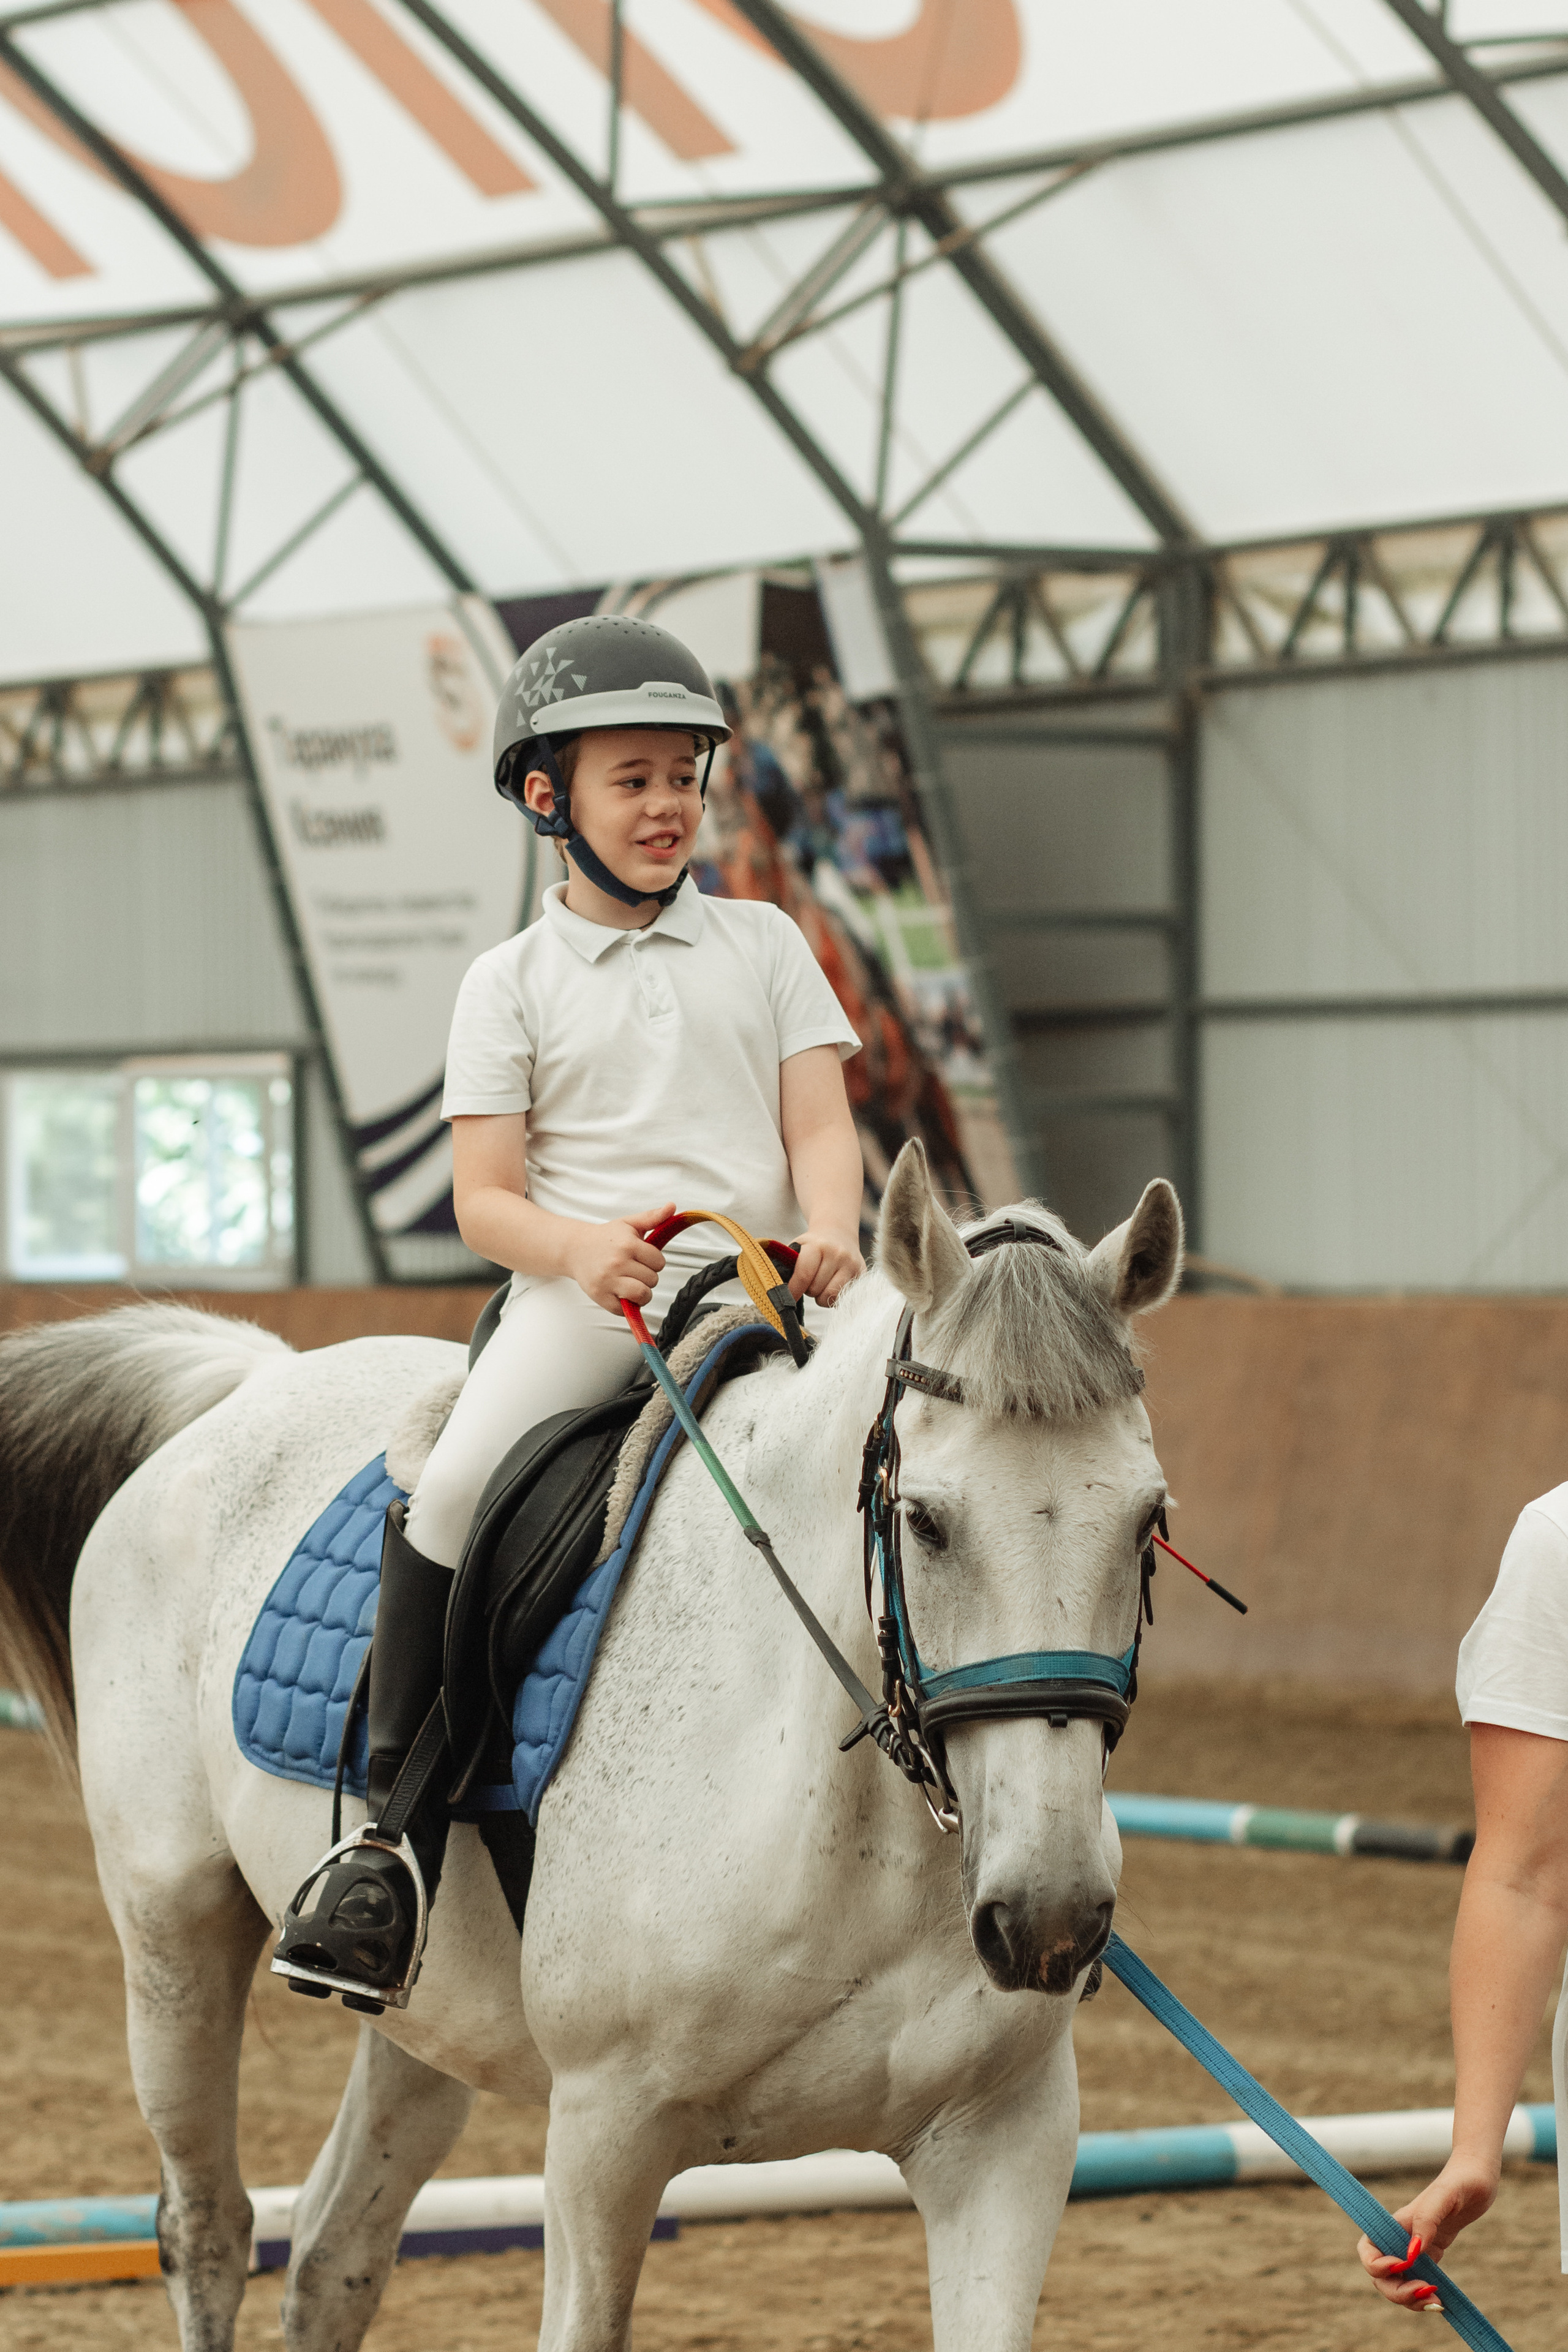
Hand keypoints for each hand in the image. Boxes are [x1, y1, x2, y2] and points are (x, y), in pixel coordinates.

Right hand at [566, 1205, 672, 1312]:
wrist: (574, 1248)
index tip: (644, 1259)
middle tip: (635, 1270)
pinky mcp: (599, 1296)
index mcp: (628, 1244)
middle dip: (647, 1276)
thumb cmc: (605, 1238)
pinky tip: (621, 1292)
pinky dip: (626, 1305)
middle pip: (652, 1279)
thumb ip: (652, 1217)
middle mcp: (618, 1263)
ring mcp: (608, 1281)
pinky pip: (624, 1309)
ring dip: (641, 1293)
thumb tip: (672, 1206)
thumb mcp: (629, 1224)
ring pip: (642, 1295)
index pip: (659, 1262)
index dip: (654, 1261)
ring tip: (632, 1284)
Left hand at [789, 1225, 862, 1306]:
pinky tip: (832, 1286)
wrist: (839, 1234)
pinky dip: (833, 1298)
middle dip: (808, 1290)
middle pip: (816, 1289)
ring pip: (830, 1297)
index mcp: (818, 1246)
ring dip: (821, 1296)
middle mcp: (838, 1254)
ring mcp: (852, 1265)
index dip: (793, 1290)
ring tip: (820, 1285)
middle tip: (809, 1281)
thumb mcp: (797, 1247)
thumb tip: (775, 1289)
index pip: (804, 1274)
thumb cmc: (813, 1246)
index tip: (789, 1296)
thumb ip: (786, 1264)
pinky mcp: (862, 1275)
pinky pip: (842, 1298)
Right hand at [1357, 2157, 1498, 2307]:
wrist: (1477, 2180)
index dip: (1378, 2266)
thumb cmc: (1460, 2183)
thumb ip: (1426, 2222)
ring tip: (1437, 2302)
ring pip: (1397, 2283)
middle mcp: (1400, 2238)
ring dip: (1410, 2299)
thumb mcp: (1444, 2197)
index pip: (1369, 2250)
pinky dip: (1423, 2296)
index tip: (1405, 2265)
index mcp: (1396, 2223)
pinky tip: (1441, 2299)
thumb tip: (1412, 2255)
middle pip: (1381, 2275)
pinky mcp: (1430, 2254)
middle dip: (1397, 2291)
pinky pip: (1417, 2281)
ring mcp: (1414, 2248)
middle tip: (1426, 2294)